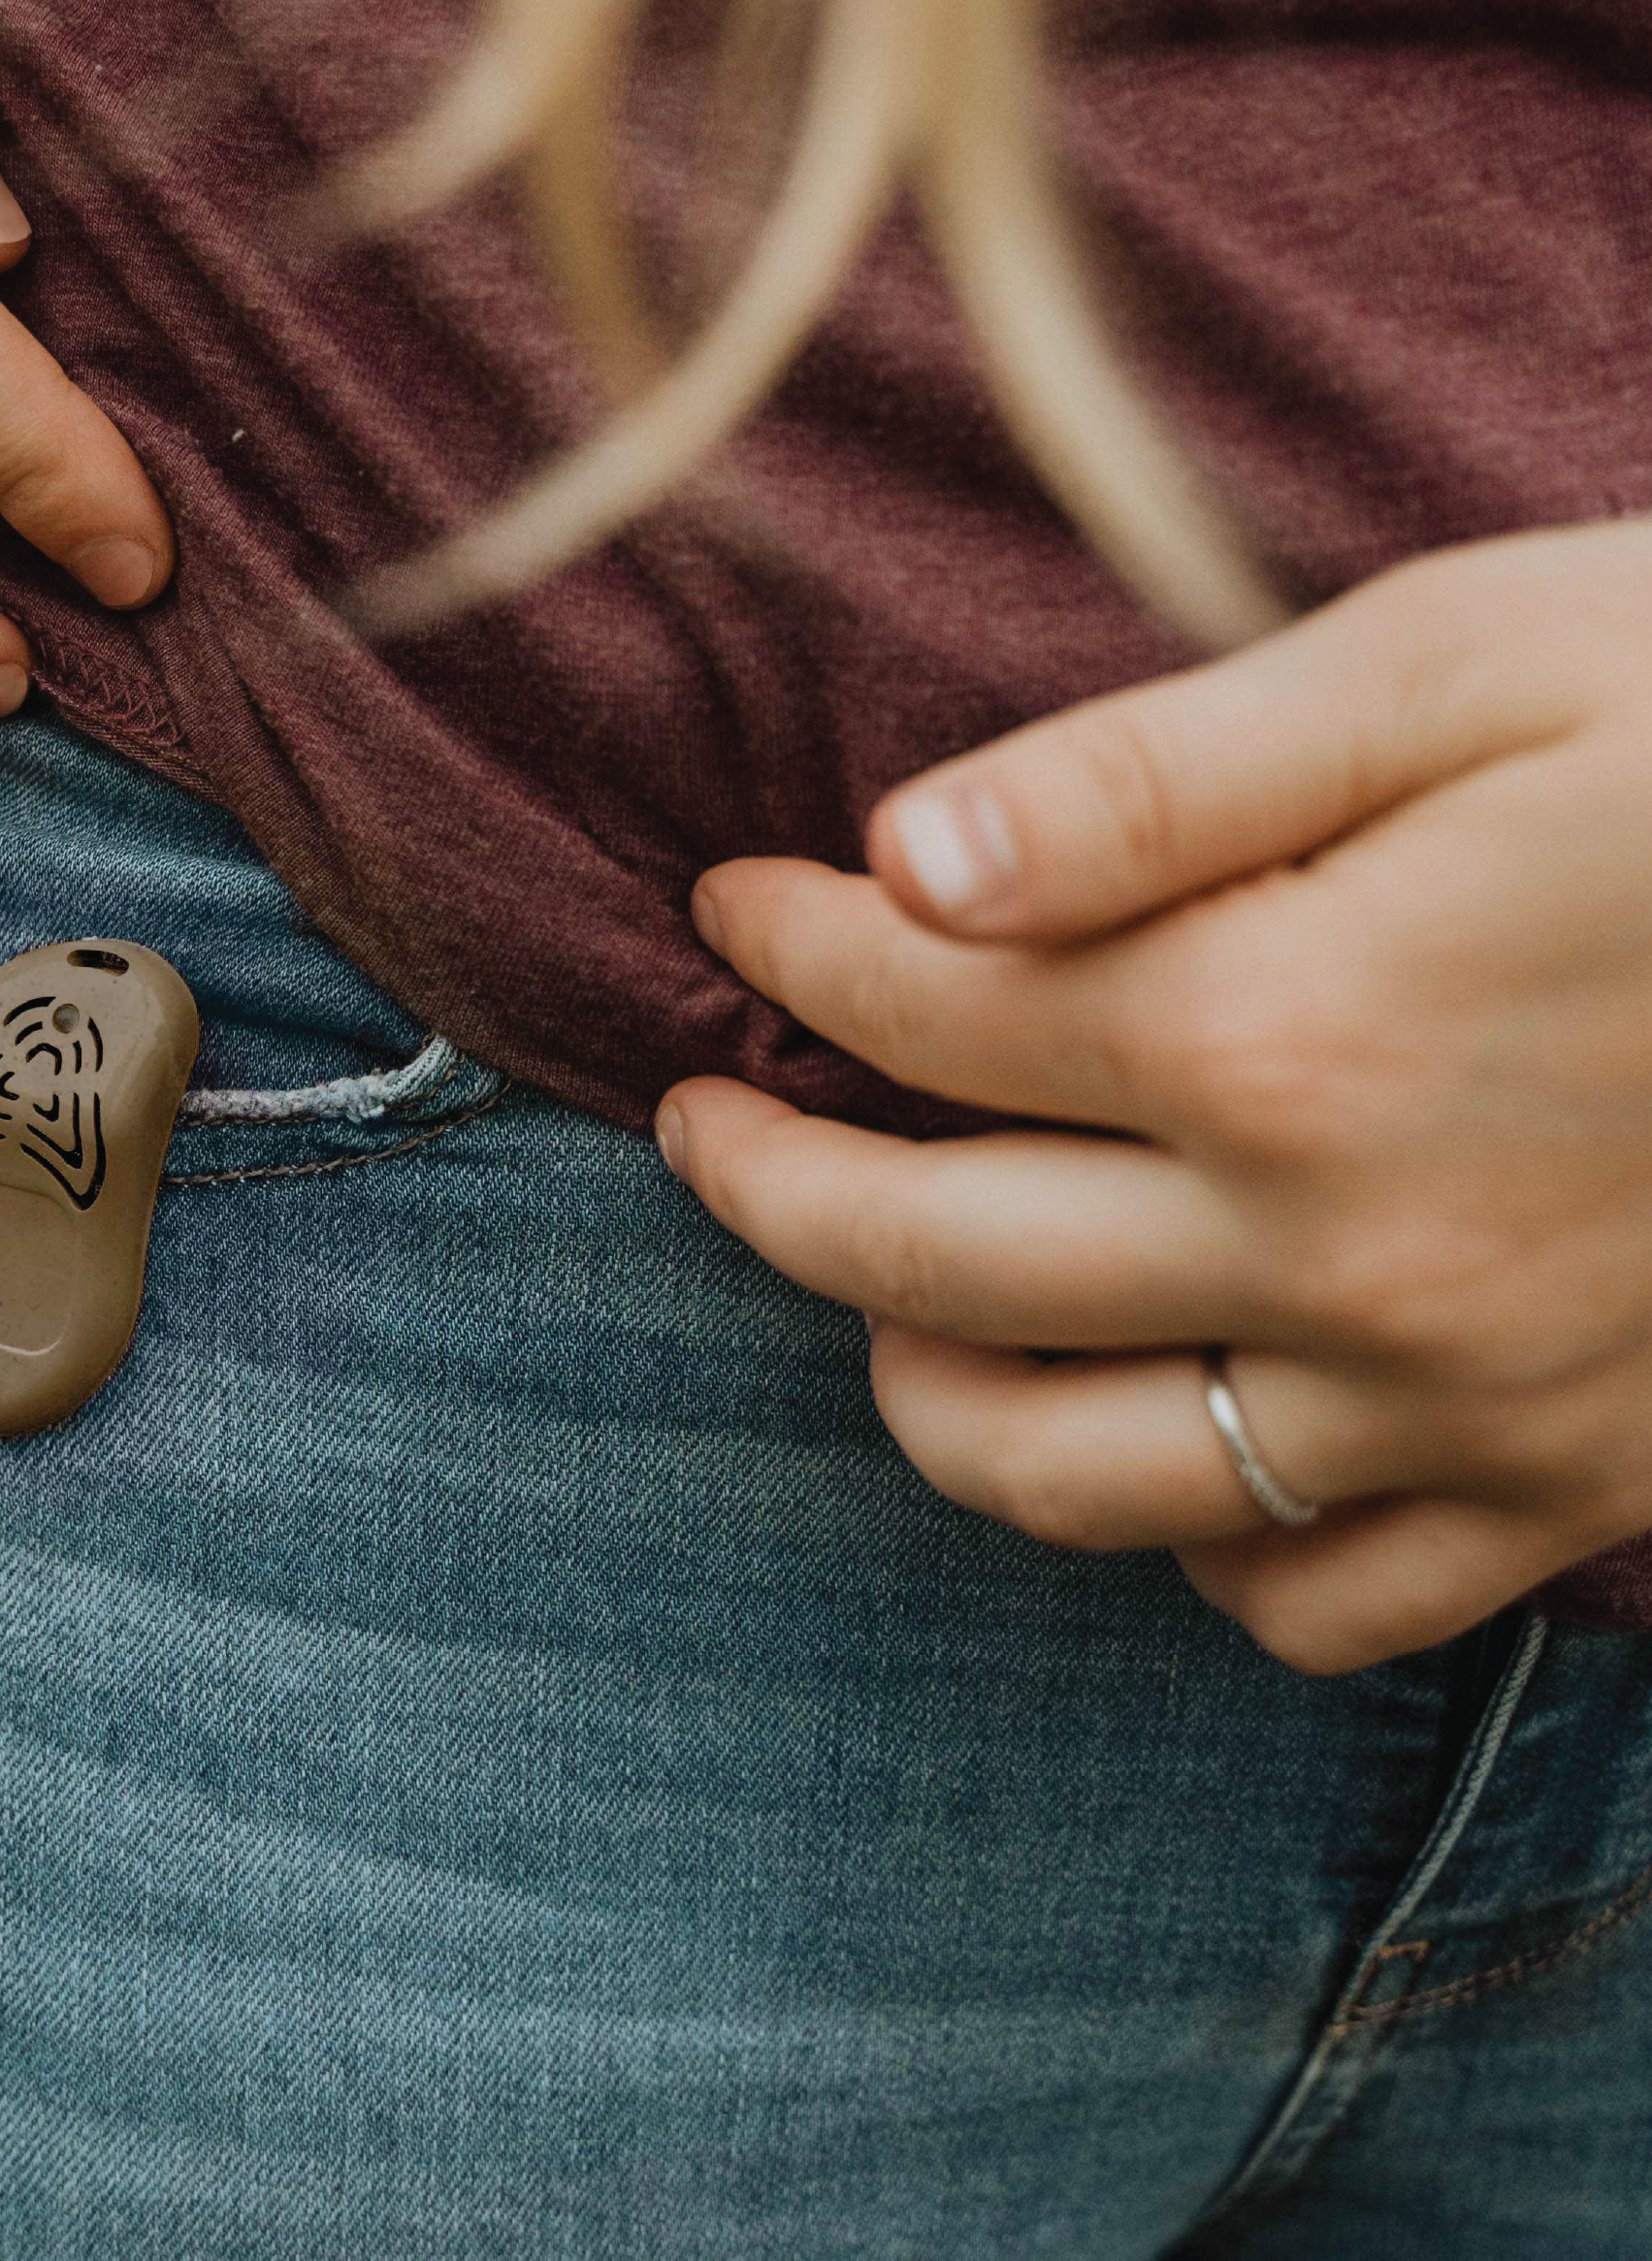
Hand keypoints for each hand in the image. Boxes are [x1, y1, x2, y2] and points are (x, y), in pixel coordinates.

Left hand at [659, 522, 1651, 1672]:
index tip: (735, 909)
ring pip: (1076, 1475)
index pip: (920, 1009)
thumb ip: (1160, 778)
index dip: (789, 949)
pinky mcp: (1579, 1483)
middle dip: (764, 1184)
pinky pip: (1310, 1597)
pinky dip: (1191, 1536)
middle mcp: (1349, 1249)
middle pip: (929, 1257)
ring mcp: (1465, 1399)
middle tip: (698, 1121)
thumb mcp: (1471, 663)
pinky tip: (1161, 1419)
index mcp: (1294, 1025)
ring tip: (884, 1291)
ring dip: (924, 1392)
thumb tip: (902, 856)